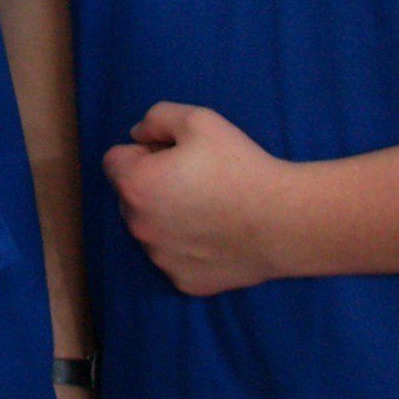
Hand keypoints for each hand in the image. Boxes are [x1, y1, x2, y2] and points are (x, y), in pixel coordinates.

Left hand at [102, 103, 301, 296]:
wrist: (284, 221)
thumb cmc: (240, 167)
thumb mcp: (197, 120)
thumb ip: (156, 118)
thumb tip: (137, 135)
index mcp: (134, 185)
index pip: (115, 161)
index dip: (144, 153)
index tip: (174, 155)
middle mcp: (137, 226)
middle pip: (130, 197)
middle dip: (152, 186)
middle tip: (194, 180)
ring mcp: (159, 258)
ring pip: (151, 230)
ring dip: (167, 218)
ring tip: (209, 208)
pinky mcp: (182, 281)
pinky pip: (174, 258)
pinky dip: (188, 247)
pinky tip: (217, 236)